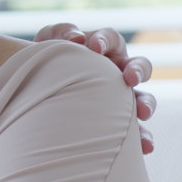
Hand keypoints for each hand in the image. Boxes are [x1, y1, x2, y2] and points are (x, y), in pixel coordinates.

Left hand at [35, 24, 157, 153]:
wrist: (35, 96)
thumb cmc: (45, 64)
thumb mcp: (48, 44)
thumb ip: (61, 33)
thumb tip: (77, 38)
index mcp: (103, 51)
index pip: (112, 39)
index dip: (105, 41)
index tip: (94, 47)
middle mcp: (117, 73)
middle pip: (139, 67)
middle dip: (137, 70)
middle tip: (129, 78)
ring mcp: (121, 99)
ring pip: (144, 99)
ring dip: (147, 105)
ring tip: (142, 113)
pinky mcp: (120, 124)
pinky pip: (136, 132)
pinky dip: (143, 139)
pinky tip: (144, 148)